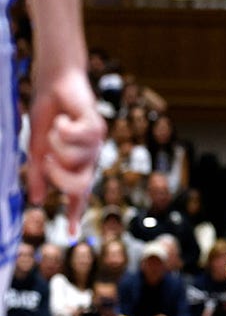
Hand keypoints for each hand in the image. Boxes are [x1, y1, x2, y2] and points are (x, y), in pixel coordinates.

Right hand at [25, 69, 104, 234]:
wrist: (55, 81)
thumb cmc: (48, 113)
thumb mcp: (38, 147)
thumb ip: (39, 173)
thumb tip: (38, 201)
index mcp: (78, 163)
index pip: (78, 193)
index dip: (75, 213)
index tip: (72, 234)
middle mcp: (91, 156)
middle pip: (78, 184)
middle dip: (58, 176)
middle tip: (47, 158)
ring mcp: (97, 143)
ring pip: (74, 160)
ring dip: (57, 144)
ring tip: (58, 127)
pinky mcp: (98, 125)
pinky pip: (77, 137)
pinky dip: (63, 127)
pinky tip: (64, 118)